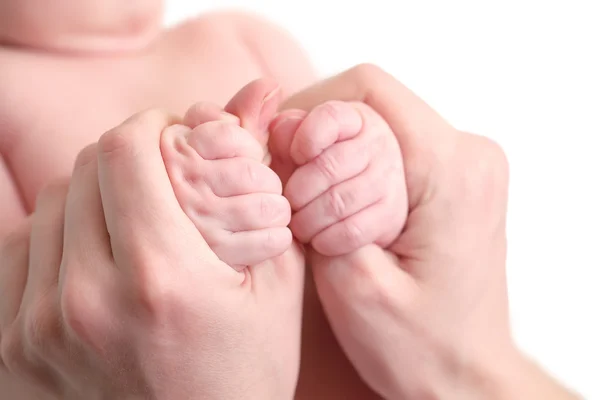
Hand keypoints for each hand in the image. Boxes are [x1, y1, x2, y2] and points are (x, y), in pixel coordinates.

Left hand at [0, 105, 303, 398]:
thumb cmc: (247, 376)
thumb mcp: (276, 283)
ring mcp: (37, 328)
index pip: (126, 149)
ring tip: (135, 225)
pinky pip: (21, 250)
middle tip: (163, 182)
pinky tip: (99, 260)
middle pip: (86, 169)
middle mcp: (86, 301)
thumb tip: (256, 95)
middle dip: (129, 159)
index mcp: (162, 279)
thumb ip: (263, 182)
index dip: (154, 127)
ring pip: (51, 205)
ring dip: (94, 196)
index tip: (176, 140)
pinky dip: (60, 237)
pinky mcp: (12, 347)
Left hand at [269, 101, 406, 255]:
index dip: (304, 139)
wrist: (363, 197)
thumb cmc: (321, 165)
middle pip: (329, 166)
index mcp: (354, 119)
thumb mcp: (302, 142)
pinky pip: (353, 231)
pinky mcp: (391, 214)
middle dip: (298, 191)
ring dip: (308, 219)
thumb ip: (286, 133)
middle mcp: (377, 145)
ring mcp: (388, 180)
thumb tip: (279, 132)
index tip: (293, 156)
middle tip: (286, 204)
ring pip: (338, 203)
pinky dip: (327, 239)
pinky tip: (316, 238)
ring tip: (297, 224)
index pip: (330, 119)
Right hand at [275, 64, 577, 398]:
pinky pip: (387, 147)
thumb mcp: (355, 284)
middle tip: (296, 201)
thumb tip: (289, 142)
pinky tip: (337, 215)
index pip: (369, 92)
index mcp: (453, 172)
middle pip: (370, 105)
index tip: (284, 154)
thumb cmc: (420, 345)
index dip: (313, 112)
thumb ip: (319, 204)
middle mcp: (468, 155)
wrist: (467, 374)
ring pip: (374, 124)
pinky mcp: (450, 178)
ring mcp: (463, 164)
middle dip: (317, 144)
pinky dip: (350, 171)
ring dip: (332, 162)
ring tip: (319, 219)